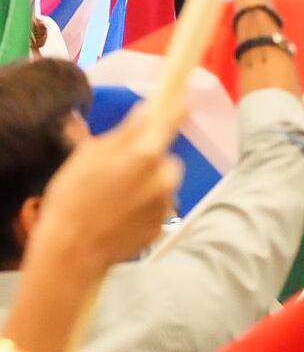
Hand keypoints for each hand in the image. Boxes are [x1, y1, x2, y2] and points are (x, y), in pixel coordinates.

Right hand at [27, 104, 181, 274]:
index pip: (171, 119)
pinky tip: (118, 214)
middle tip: (116, 170)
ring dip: (146, 183)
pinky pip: (157, 204)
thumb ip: (125, 132)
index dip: (176, 106)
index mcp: (147, 154)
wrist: (72, 253)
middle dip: (147, 158)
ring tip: (113, 196)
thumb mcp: (89, 156)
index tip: (183, 98)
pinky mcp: (162, 224)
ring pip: (161, 181)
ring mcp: (167, 202)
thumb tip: (147, 110)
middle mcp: (166, 176)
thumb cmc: (72, 199)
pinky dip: (143, 205)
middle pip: (164, 155)